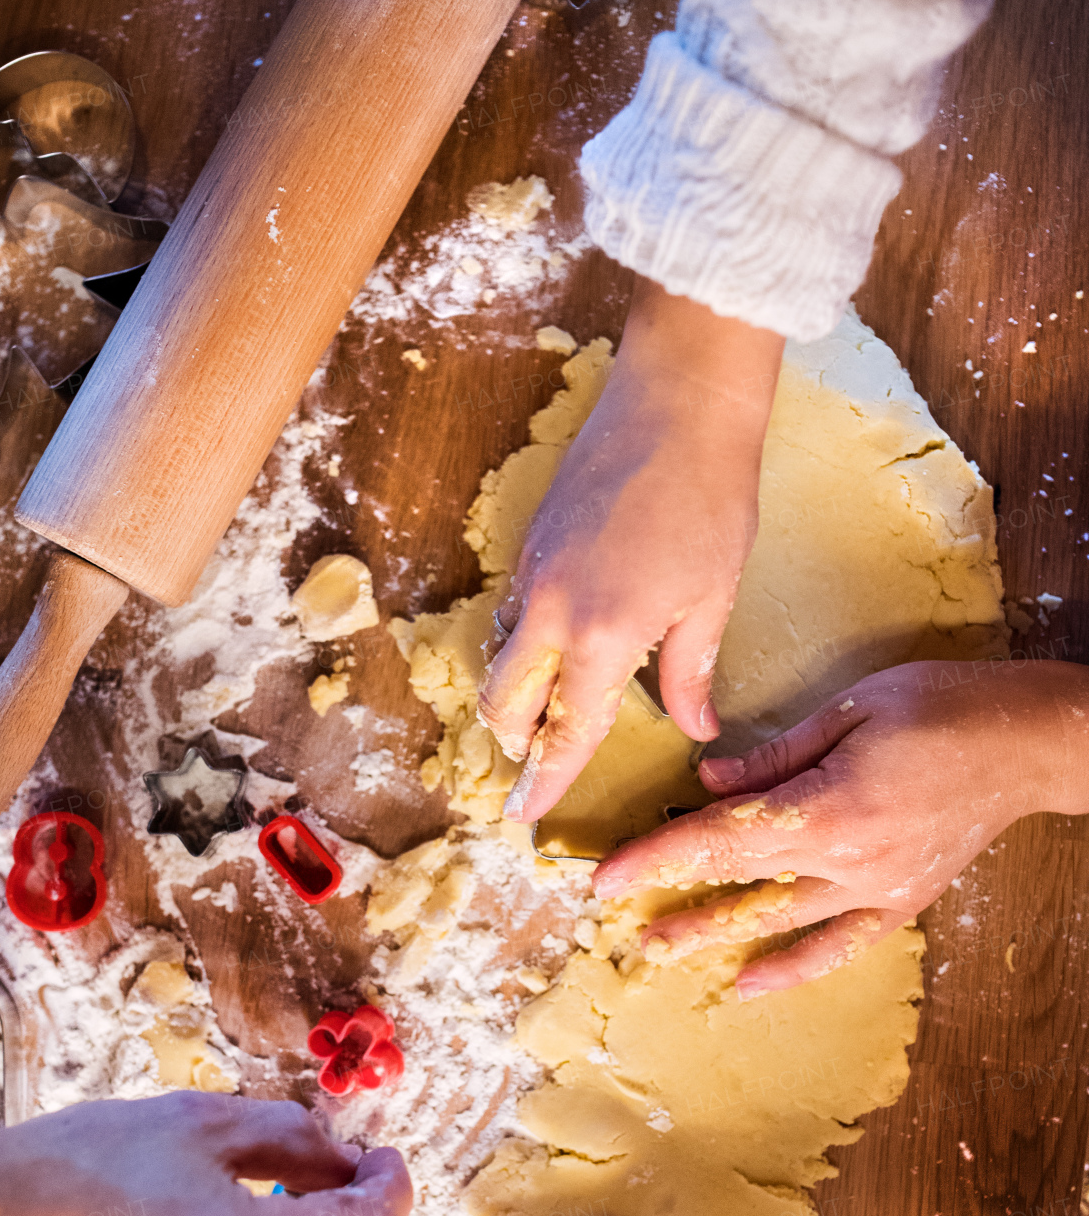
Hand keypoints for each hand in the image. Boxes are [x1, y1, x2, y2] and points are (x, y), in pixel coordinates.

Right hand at [477, 280, 782, 823]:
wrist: (678, 399)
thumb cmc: (710, 496)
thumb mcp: (714, 596)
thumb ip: (690, 671)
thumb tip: (693, 726)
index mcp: (601, 634)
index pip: (565, 730)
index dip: (546, 779)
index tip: (525, 816)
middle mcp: (551, 609)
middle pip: (504, 701)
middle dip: (513, 741)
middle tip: (535, 761)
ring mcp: (533, 570)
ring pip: (501, 654)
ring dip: (514, 692)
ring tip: (545, 710)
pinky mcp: (532, 539)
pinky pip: (513, 611)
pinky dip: (524, 643)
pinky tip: (558, 642)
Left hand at [595, 658, 1088, 997]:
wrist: (1029, 742)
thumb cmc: (943, 708)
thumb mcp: (850, 710)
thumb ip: (774, 756)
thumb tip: (707, 783)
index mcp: (827, 806)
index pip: (719, 838)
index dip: (657, 858)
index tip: (606, 875)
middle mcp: (847, 860)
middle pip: (740, 881)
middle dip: (673, 897)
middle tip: (614, 916)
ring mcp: (875, 888)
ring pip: (779, 920)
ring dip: (716, 935)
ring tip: (660, 949)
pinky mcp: (901, 901)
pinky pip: (839, 945)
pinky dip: (793, 968)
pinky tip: (750, 982)